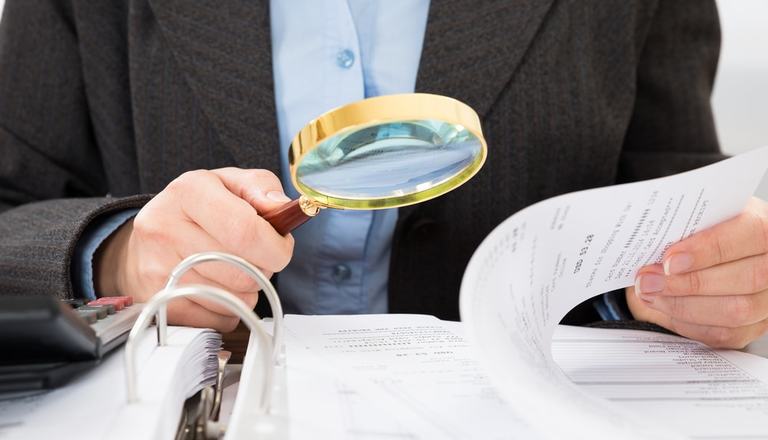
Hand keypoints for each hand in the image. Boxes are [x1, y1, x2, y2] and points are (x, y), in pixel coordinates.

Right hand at [94, 168, 293, 331]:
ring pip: (235, 299)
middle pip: (244, 271)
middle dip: (264, 269)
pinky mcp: (160, 304)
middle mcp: (165, 229)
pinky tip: (216, 286)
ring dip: (247, 290)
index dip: (276, 247)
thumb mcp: (229, 183)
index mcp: (188, 192)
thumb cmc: (196, 211)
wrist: (145, 242)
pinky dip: (229, 308)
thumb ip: (261, 187)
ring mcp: (158, 271)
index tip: (281, 248)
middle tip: (255, 256)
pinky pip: (220, 319)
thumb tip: (282, 208)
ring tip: (232, 268)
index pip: (245, 230)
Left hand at [627, 197, 767, 348]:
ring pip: (736, 311)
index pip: (752, 235)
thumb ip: (682, 227)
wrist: (697, 254)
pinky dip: (688, 322)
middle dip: (688, 283)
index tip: (670, 260)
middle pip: (745, 279)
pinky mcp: (755, 326)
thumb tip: (650, 246)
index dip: (709, 250)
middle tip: (648, 280)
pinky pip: (725, 333)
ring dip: (683, 305)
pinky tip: (664, 307)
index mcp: (765, 226)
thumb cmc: (695, 233)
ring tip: (649, 292)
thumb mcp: (692, 219)